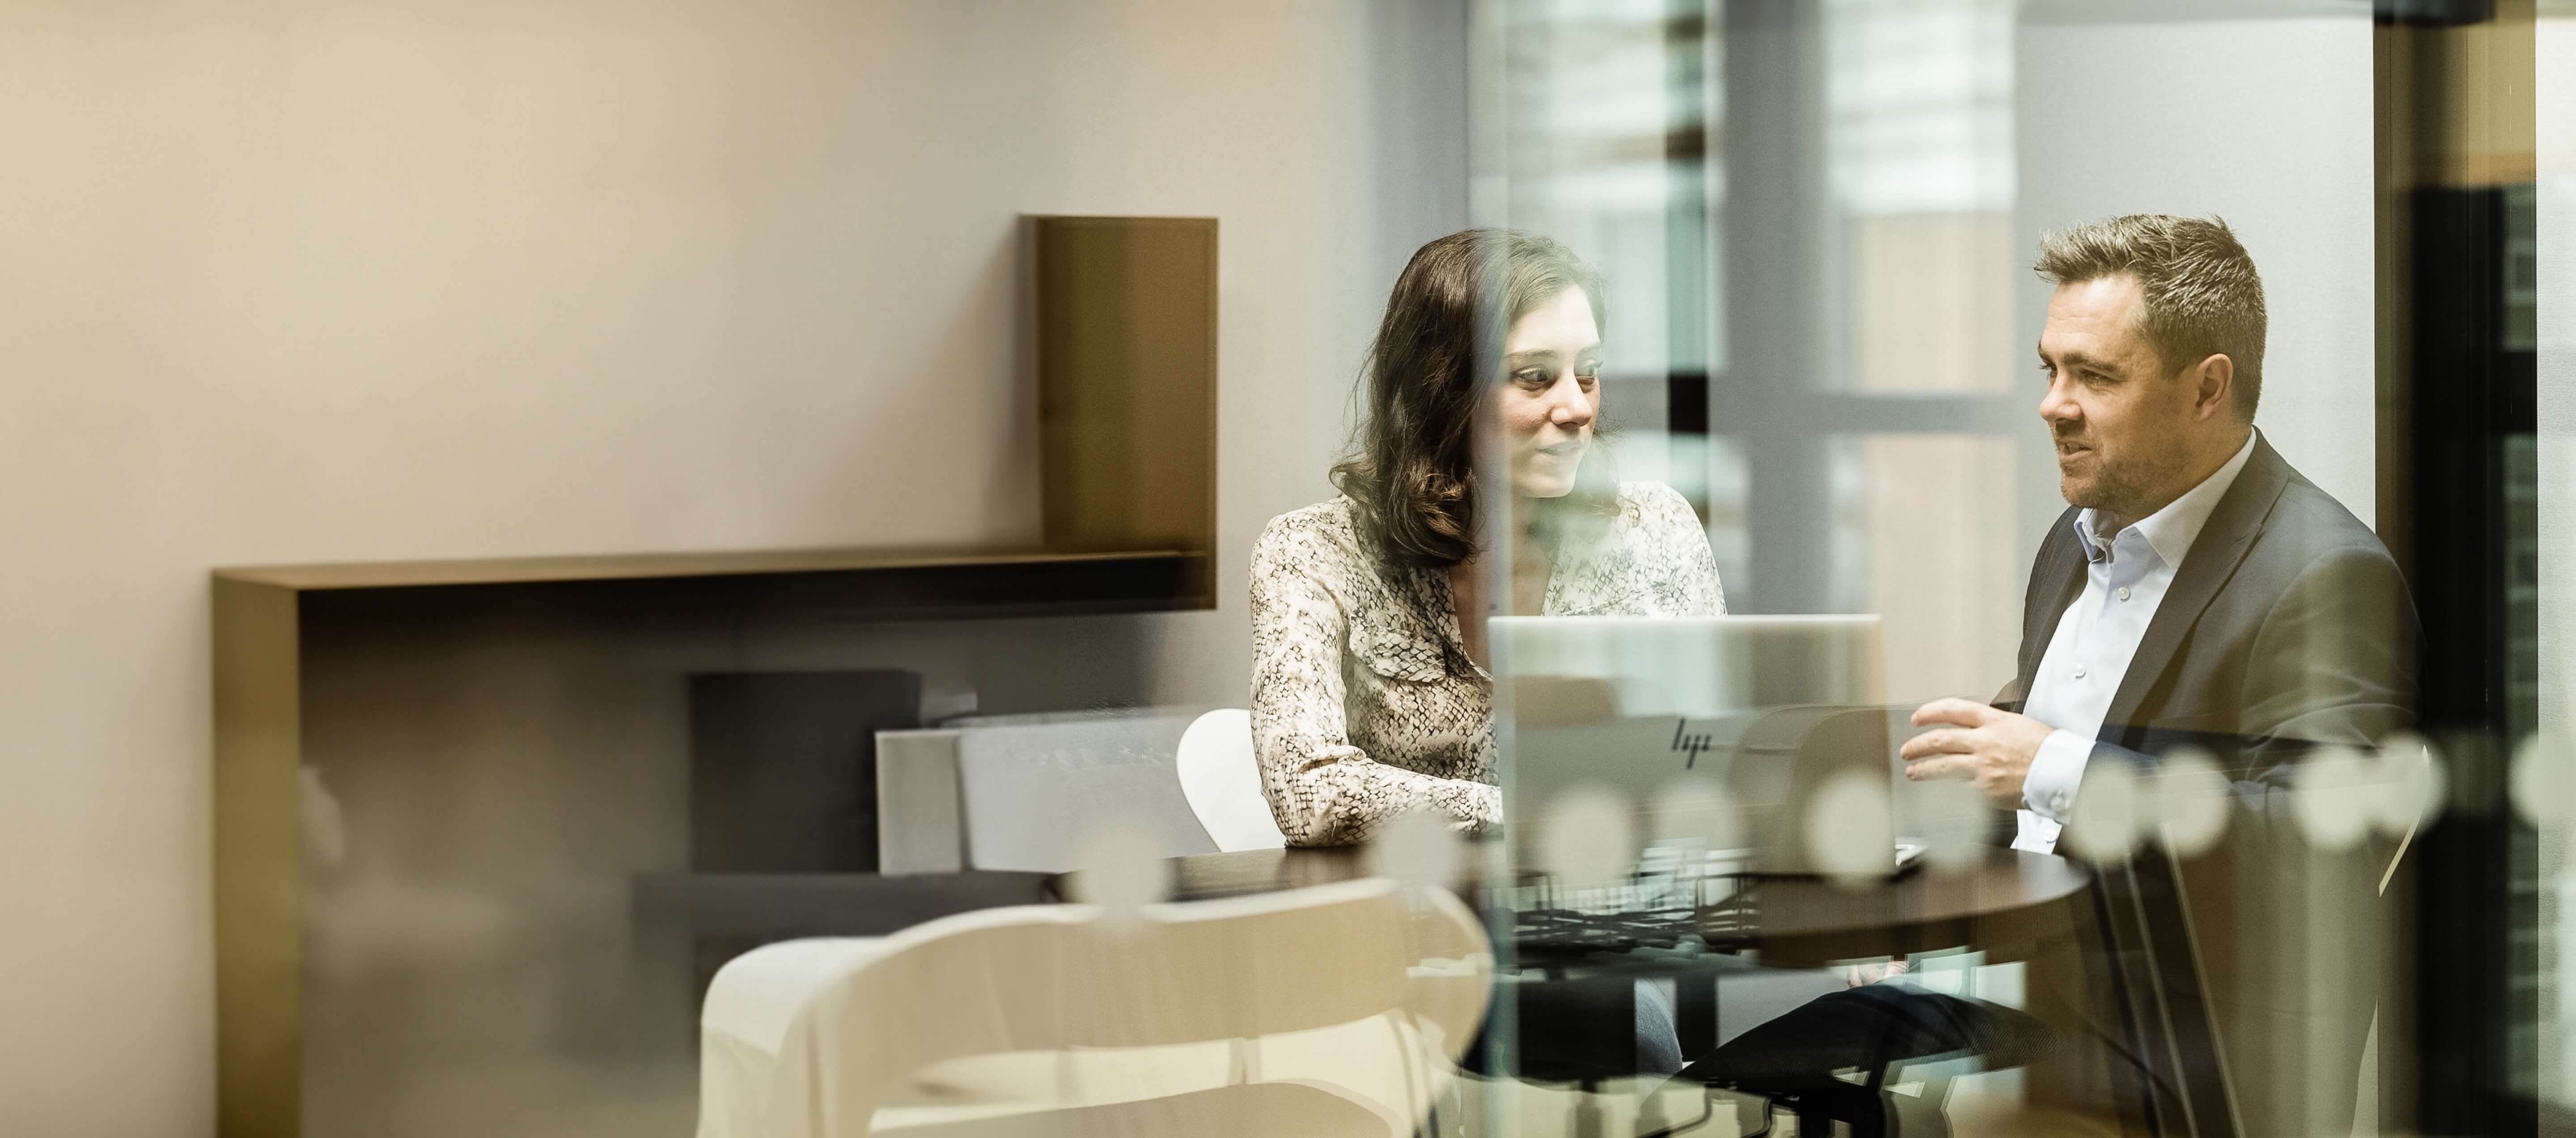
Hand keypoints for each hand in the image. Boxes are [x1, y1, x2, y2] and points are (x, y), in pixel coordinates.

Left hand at [1901, 698, 2054, 808]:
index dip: (1930, 712)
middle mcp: (1984, 741)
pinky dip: (1946, 789)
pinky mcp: (1985, 789)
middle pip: (1939, 739)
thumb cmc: (2047, 750)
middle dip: (1918, 745)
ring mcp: (1982, 766)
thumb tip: (1973, 731)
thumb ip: (1993, 727)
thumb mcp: (2019, 725)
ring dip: (1923, 769)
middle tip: (1907, 750)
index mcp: (1994, 721)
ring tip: (1913, 771)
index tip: (1918, 717)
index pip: (1953, 709)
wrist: (2063, 772)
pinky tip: (1938, 791)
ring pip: (1942, 765)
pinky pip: (1958, 787)